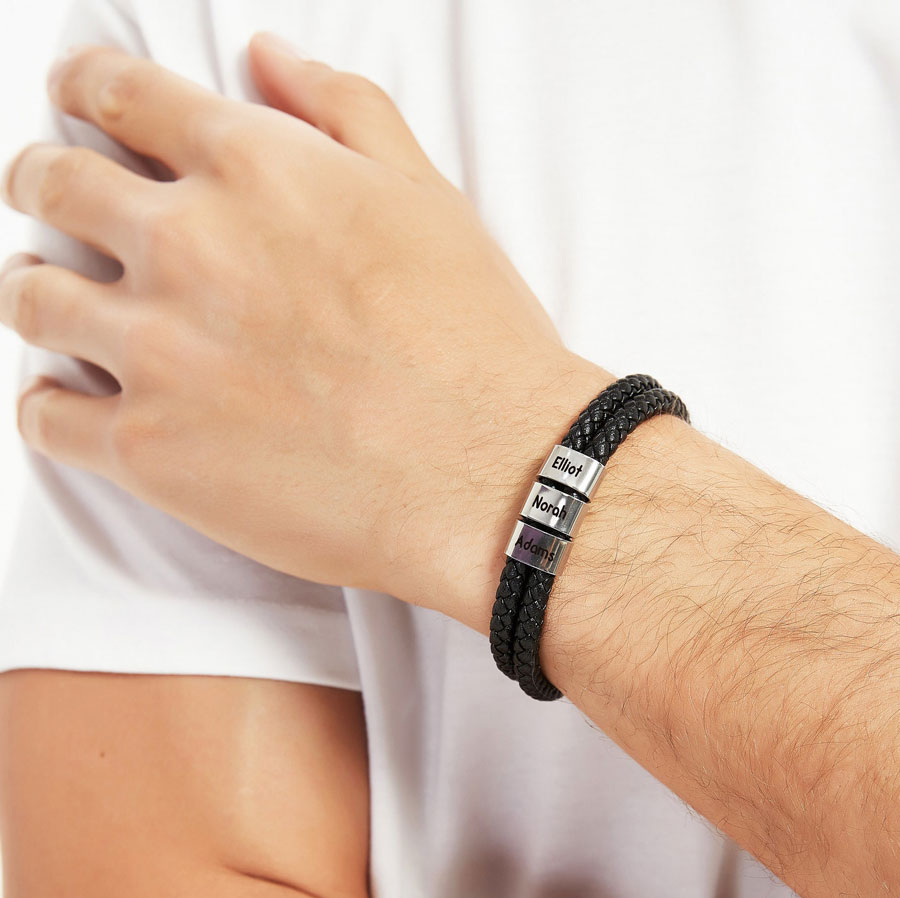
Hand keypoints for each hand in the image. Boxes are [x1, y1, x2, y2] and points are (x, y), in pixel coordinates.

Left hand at [0, 35, 611, 627]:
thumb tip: (269, 57)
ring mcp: (158, 351)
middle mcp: (186, 246)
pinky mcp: (149, 450)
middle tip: (56, 200)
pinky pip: (44, 418)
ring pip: (33, 299)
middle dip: (45, 181)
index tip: (79, 98)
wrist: (490, 473)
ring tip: (68, 308)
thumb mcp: (429, 196)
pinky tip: (77, 402)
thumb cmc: (474, 343)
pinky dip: (49, 406)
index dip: (87, 87)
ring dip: (42, 294)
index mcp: (253, 168)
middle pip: (52, 184)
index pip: (119, 93)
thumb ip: (342, 110)